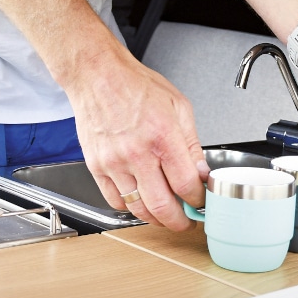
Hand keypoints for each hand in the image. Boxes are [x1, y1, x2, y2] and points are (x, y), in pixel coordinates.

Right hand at [65, 44, 206, 230]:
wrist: (98, 76)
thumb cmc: (136, 86)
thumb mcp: (179, 106)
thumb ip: (192, 143)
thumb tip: (200, 171)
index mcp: (162, 136)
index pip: (186, 185)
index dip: (198, 199)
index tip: (201, 200)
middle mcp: (137, 153)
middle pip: (162, 206)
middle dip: (179, 221)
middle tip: (186, 220)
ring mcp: (114, 163)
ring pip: (138, 209)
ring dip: (155, 218)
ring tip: (165, 214)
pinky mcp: (97, 167)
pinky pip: (115, 200)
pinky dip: (131, 207)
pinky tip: (140, 200)